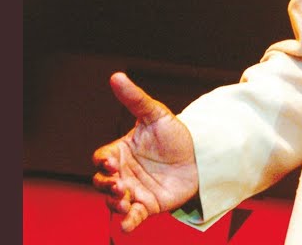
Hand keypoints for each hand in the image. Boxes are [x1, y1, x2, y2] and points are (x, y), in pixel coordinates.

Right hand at [91, 72, 200, 232]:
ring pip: (113, 201)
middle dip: (105, 184)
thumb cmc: (174, 135)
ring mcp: (134, 191)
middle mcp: (123, 173)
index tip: (112, 161)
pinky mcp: (147, 206)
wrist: (201, 155)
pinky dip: (126, 223)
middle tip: (118, 183)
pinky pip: (132, 217)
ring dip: (113, 203)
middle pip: (101, 182)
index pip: (102, 158)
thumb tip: (116, 76)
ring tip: (123, 201)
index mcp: (120, 151)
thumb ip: (135, 98)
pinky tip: (126, 226)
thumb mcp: (155, 114)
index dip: (103, 161)